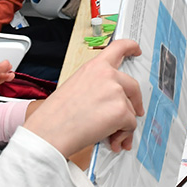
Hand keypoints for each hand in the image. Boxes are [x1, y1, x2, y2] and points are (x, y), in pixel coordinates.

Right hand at [24, 38, 144, 154]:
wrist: (50, 132)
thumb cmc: (56, 114)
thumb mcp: (75, 86)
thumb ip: (96, 86)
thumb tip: (109, 101)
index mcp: (95, 67)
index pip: (118, 47)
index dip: (131, 47)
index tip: (136, 50)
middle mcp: (108, 75)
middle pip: (133, 85)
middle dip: (135, 101)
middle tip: (135, 111)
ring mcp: (116, 92)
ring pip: (131, 109)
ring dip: (123, 123)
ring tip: (109, 134)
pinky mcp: (121, 111)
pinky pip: (130, 125)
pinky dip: (123, 134)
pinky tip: (111, 139)